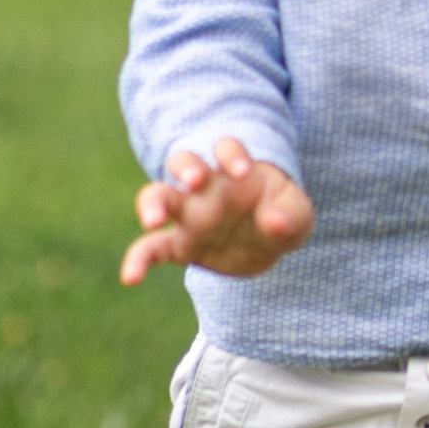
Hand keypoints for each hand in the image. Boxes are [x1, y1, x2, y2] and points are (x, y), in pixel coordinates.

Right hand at [122, 138, 315, 286]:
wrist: (269, 244)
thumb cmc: (282, 216)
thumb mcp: (297, 216)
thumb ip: (290, 215)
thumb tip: (276, 222)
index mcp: (235, 171)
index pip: (227, 149)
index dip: (232, 155)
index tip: (244, 172)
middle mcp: (207, 187)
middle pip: (184, 162)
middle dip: (187, 167)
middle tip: (195, 180)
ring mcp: (189, 214)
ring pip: (158, 196)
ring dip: (154, 204)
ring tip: (154, 220)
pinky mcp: (179, 245)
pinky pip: (151, 248)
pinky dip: (138, 260)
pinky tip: (130, 278)